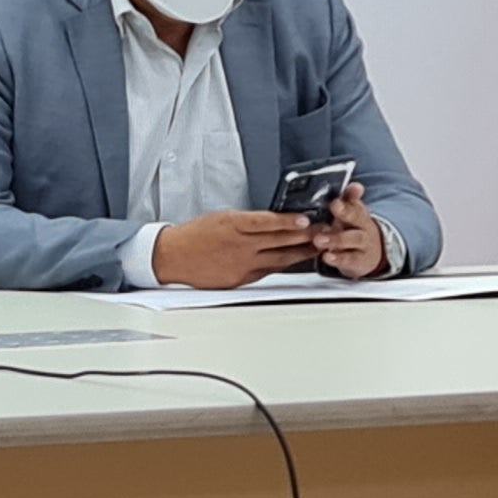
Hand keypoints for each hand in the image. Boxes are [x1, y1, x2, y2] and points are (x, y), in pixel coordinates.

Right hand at [150, 209, 324, 288]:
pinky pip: (267, 270)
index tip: (306, 221)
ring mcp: (241, 264)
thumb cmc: (195, 235)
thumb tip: (274, 222)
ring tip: (317, 246)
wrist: (173, 257)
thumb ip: (247, 222)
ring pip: (278, 258)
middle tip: (324, 232)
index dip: (288, 222)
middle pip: (278, 241)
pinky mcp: (240, 279)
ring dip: (300, 252)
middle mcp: (239, 246)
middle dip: (304, 237)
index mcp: (233, 225)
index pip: (267, 222)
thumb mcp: (221, 218)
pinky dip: (282, 264)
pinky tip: (295, 261)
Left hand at [315, 184, 389, 278]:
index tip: (353, 187)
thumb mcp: (349, 215)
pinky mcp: (359, 261)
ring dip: (336, 238)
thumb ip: (346, 200)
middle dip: (345, 211)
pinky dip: (337, 259)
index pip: (356, 199)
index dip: (354, 193)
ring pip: (353, 239)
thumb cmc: (352, 230)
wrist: (371, 254)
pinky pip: (349, 259)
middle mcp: (362, 226)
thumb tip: (350, 184)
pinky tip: (326, 256)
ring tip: (319, 239)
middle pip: (356, 217)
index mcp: (357, 212)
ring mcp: (363, 244)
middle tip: (335, 205)